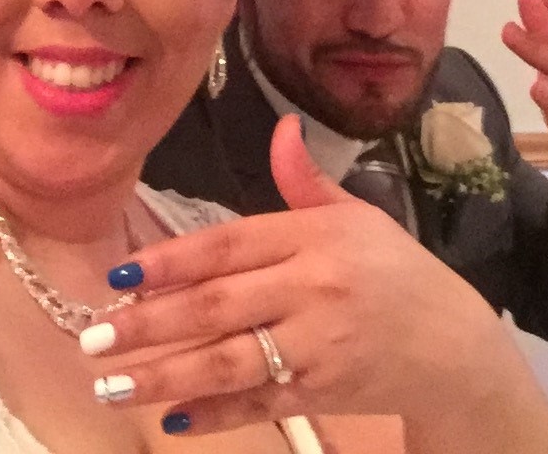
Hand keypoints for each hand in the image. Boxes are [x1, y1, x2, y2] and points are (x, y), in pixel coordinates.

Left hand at [81, 116, 498, 434]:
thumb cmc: (397, 272)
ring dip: (164, 374)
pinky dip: (214, 413)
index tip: (121, 277)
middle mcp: (312, 288)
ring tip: (109, 383)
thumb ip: (306, 181)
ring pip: (228, 361)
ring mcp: (317, 345)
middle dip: (150, 324)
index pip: (229, 245)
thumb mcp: (358, 216)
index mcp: (314, 237)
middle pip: (217, 306)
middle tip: (93, 337)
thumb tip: (282, 128)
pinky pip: (258, 403)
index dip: (171, 260)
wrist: (454, 346)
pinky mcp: (321, 393)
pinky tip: (170, 418)